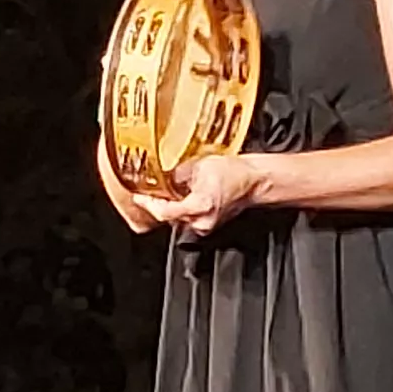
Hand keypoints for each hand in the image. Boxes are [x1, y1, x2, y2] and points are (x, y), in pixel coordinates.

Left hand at [134, 151, 270, 237]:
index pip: (163, 211)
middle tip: (146, 192)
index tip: (138, 196)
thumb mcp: (199, 165)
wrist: (254, 181)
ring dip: (169, 207)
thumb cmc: (234, 172)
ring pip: (177, 220)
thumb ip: (176, 174)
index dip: (148, 204)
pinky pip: (187, 220)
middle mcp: (202, 221)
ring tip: (163, 193)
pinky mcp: (207, 226)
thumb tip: (162, 178)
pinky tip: (180, 198)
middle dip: (156, 204)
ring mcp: (205, 227)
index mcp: (200, 205)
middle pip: (168, 217)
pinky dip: (180, 210)